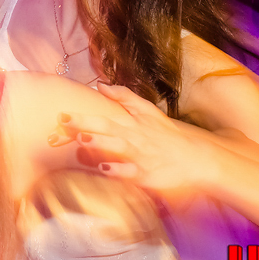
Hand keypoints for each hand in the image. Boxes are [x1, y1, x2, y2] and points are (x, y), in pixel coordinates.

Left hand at [51, 84, 214, 194]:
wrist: (196, 158)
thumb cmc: (167, 135)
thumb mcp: (148, 111)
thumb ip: (124, 97)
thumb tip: (100, 85)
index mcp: (133, 123)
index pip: (106, 115)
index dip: (84, 115)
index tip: (62, 115)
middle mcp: (134, 137)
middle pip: (108, 128)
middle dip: (86, 124)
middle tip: (65, 122)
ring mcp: (140, 156)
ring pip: (117, 147)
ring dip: (100, 143)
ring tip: (82, 140)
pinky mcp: (146, 174)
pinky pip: (130, 172)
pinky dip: (118, 171)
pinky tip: (105, 170)